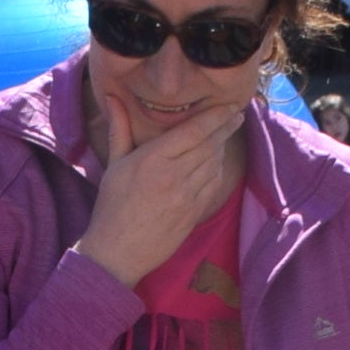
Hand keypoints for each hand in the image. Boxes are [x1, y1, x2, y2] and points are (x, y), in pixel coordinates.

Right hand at [76, 100, 247, 288]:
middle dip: (226, 127)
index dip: (215, 116)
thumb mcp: (113, 164)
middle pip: (210, 145)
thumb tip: (112, 97)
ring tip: (226, 135)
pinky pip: (213, 184)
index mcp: (152, 159)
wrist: (118, 252)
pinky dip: (218, 170)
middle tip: (237, 114)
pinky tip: (216, 162)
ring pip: (215, 164)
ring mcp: (186, 197)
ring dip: (222, 147)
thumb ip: (119, 128)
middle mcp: (173, 176)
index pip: (193, 131)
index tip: (228, 106)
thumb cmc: (112, 207)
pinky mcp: (194, 213)